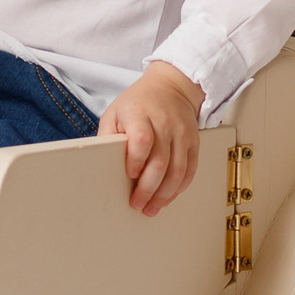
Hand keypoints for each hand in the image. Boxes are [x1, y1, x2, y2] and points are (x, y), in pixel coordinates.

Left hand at [98, 60, 201, 213]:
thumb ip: (108, 136)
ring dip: (164, 195)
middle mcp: (164, 124)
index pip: (141, 140)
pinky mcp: (194, 142)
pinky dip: (179, 187)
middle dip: (148, 189)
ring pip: (177, 171)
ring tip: (152, 208)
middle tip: (138, 204)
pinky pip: (190, 170)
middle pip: (160, 162)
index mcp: (140, 115)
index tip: (130, 174)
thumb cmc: (138, 103)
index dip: (136, 160)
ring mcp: (181, 133)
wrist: (172, 87)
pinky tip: (168, 196)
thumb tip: (100, 164)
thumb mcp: (115, 112)